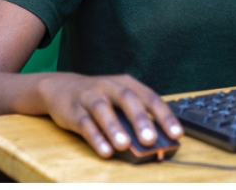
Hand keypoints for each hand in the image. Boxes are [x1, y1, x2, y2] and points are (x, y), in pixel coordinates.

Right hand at [36, 73, 182, 157]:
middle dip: (140, 119)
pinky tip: (105, 150)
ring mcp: (89, 97)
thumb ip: (134, 118)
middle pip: (126, 99)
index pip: (149, 97)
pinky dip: (95, 137)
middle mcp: (109, 87)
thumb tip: (154, 143)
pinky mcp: (73, 110)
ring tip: (124, 145)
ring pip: (102, 109)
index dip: (164, 115)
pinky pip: (84, 123)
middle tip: (150, 139)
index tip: (176, 133)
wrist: (59, 87)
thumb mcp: (118, 101)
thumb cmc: (98, 97)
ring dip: (114, 127)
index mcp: (126, 84)